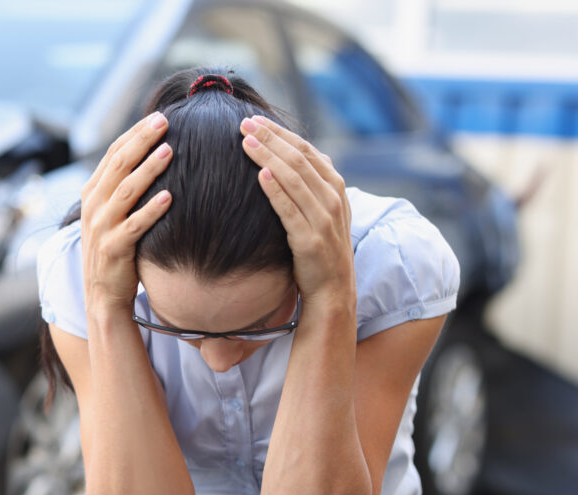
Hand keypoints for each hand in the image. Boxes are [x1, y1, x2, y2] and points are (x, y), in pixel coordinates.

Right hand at [80, 111, 173, 314]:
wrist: (102, 296)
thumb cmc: (116, 251)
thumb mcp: (111, 215)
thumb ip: (123, 188)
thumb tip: (151, 156)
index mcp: (92, 194)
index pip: (113, 154)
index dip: (134, 134)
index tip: (158, 116)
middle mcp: (94, 207)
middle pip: (118, 165)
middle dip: (141, 141)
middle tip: (165, 122)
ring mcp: (102, 228)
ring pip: (125, 191)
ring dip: (148, 170)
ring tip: (169, 151)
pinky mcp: (114, 249)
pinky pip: (134, 226)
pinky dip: (151, 211)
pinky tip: (169, 197)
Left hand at [239, 115, 354, 307]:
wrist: (332, 289)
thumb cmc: (320, 247)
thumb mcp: (323, 210)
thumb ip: (312, 184)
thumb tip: (293, 154)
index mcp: (335, 186)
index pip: (305, 149)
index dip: (279, 133)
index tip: (254, 120)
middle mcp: (332, 198)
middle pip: (298, 158)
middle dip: (270, 137)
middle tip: (244, 123)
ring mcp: (323, 218)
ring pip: (293, 178)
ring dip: (268, 156)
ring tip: (245, 142)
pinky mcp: (309, 239)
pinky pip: (290, 209)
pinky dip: (275, 190)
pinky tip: (260, 174)